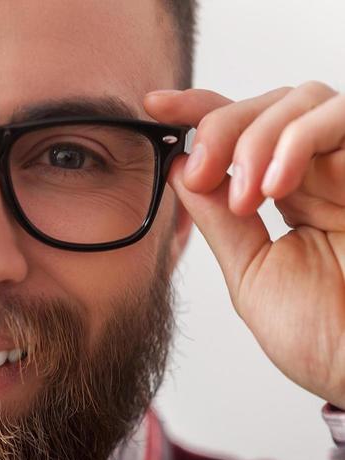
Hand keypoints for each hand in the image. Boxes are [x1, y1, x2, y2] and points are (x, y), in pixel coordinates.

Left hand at [144, 83, 344, 407]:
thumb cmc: (320, 337)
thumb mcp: (252, 272)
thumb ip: (220, 220)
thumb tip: (181, 168)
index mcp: (290, 195)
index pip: (243, 131)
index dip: (200, 110)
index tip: (156, 109)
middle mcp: (321, 172)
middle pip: (270, 104)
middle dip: (224, 127)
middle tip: (202, 172)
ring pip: (304, 100)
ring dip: (259, 136)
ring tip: (245, 196)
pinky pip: (342, 116)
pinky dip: (300, 139)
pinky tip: (275, 185)